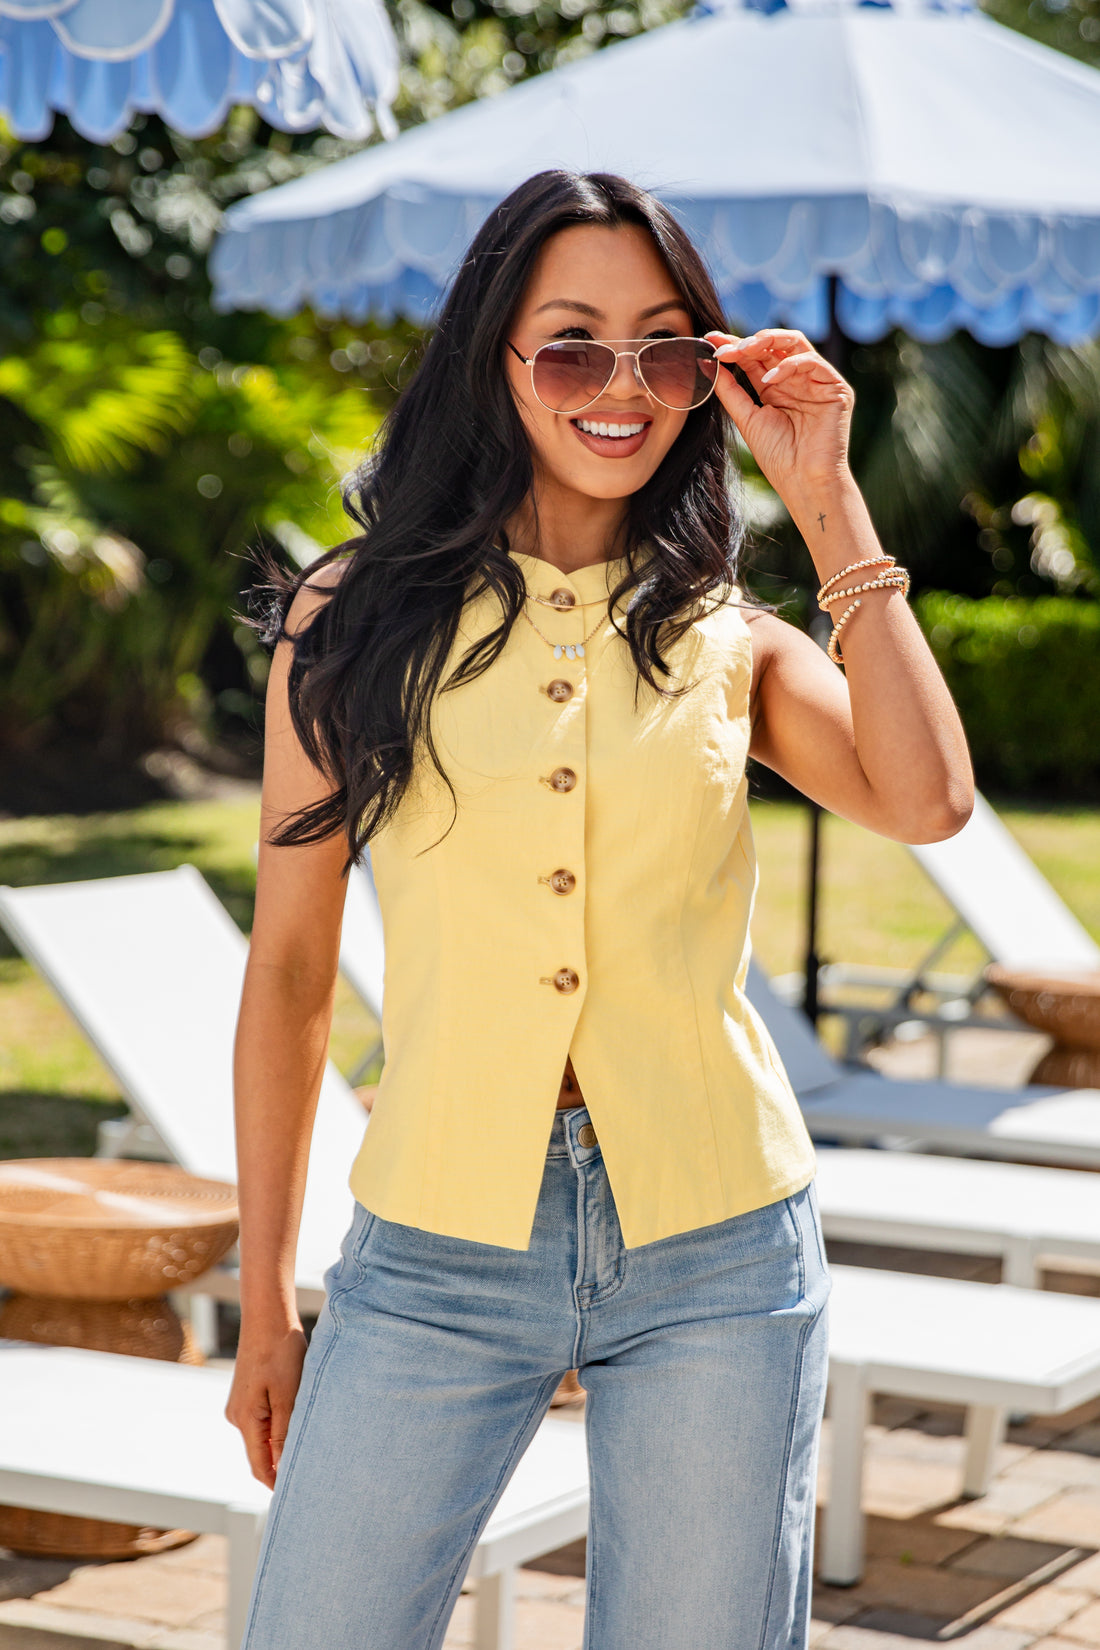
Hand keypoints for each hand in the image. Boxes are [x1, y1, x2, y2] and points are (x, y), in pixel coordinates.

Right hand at [226, 1319, 307, 1487]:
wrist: (268, 1316)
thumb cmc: (281, 1352)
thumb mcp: (288, 1395)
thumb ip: (283, 1433)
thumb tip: (282, 1467)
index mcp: (245, 1420)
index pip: (259, 1466)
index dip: (276, 1483)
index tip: (298, 1495)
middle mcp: (237, 1416)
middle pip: (259, 1454)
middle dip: (280, 1466)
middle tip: (310, 1474)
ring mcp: (240, 1405)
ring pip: (261, 1437)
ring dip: (280, 1444)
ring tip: (308, 1448)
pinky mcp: (247, 1394)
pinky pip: (262, 1420)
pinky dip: (277, 1428)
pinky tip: (296, 1423)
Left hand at [704, 329, 853, 507]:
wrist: (803, 482)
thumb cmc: (778, 457)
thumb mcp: (747, 418)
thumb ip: (731, 391)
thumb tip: (710, 364)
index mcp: (776, 388)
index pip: (755, 358)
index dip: (734, 347)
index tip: (710, 341)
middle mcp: (796, 380)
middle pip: (774, 345)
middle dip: (748, 341)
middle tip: (725, 346)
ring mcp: (817, 382)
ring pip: (795, 343)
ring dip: (767, 342)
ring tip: (744, 352)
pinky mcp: (836, 388)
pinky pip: (812, 361)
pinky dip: (788, 365)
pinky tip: (769, 381)